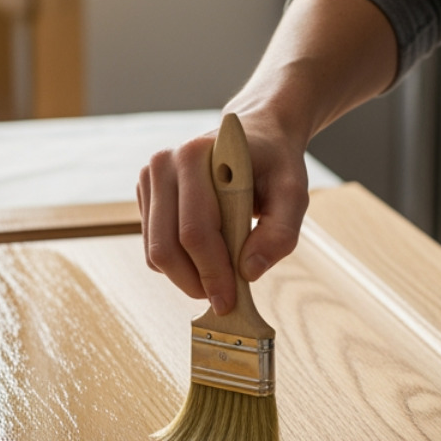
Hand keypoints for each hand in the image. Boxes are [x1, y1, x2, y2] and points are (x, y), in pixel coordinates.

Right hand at [137, 110, 309, 312]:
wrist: (258, 137)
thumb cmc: (276, 165)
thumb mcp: (294, 194)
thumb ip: (280, 233)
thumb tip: (249, 272)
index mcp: (196, 156)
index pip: (195, 231)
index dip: (212, 273)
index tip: (229, 302)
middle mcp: (164, 164)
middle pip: (166, 247)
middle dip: (195, 282)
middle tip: (224, 300)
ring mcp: (150, 179)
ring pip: (155, 252)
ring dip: (186, 277)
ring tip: (220, 279)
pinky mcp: (146, 196)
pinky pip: (154, 247)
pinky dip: (179, 265)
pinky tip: (207, 258)